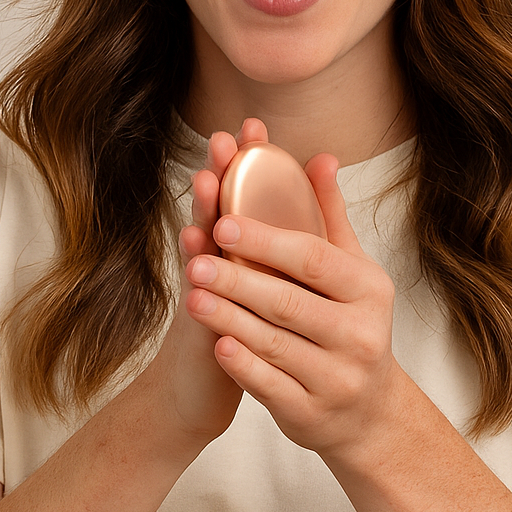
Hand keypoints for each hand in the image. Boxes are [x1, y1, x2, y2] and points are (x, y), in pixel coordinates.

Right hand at [139, 119, 268, 450]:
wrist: (204, 388)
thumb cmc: (248, 325)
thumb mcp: (273, 280)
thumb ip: (293, 234)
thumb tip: (319, 184)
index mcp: (239, 248)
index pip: (243, 194)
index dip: (247, 162)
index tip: (254, 124)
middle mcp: (216, 261)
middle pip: (219, 207)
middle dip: (223, 172)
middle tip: (223, 135)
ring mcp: (203, 290)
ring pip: (201, 243)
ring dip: (202, 212)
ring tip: (206, 179)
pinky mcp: (196, 326)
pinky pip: (196, 293)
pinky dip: (194, 272)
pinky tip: (192, 252)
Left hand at [184, 150, 405, 461]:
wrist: (369, 411)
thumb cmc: (351, 321)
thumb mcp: (350, 269)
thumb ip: (329, 215)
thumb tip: (321, 156)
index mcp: (369, 290)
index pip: (313, 259)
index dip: (267, 240)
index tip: (224, 221)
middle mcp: (360, 335)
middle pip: (288, 302)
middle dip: (237, 280)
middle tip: (195, 261)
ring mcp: (337, 378)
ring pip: (273, 344)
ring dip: (227, 318)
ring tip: (191, 297)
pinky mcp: (312, 414)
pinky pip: (271, 386)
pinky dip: (242, 365)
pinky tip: (216, 344)